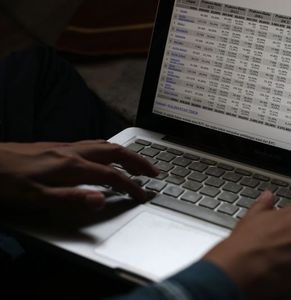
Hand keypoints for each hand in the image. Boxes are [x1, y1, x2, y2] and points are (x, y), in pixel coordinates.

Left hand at [0, 141, 158, 213]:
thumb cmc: (8, 182)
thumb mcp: (37, 198)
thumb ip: (72, 199)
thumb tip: (101, 200)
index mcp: (72, 166)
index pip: (112, 176)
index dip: (131, 186)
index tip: (144, 195)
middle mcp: (73, 152)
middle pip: (115, 152)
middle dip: (138, 161)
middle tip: (154, 171)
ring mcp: (66, 147)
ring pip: (105, 145)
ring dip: (126, 153)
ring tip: (137, 162)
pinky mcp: (57, 146)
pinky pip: (93, 143)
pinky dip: (109, 149)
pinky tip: (106, 155)